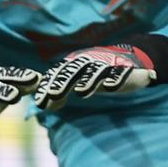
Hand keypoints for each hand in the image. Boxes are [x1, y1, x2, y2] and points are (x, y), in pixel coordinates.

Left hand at [34, 44, 160, 107]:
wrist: (126, 61)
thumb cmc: (94, 74)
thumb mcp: (75, 81)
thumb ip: (58, 92)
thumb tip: (42, 106)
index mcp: (74, 64)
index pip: (58, 72)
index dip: (48, 85)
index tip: (41, 101)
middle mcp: (89, 62)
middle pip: (74, 69)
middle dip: (63, 82)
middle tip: (54, 94)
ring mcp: (107, 64)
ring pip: (96, 70)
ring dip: (89, 80)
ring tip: (81, 92)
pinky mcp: (125, 69)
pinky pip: (121, 72)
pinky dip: (117, 78)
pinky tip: (111, 87)